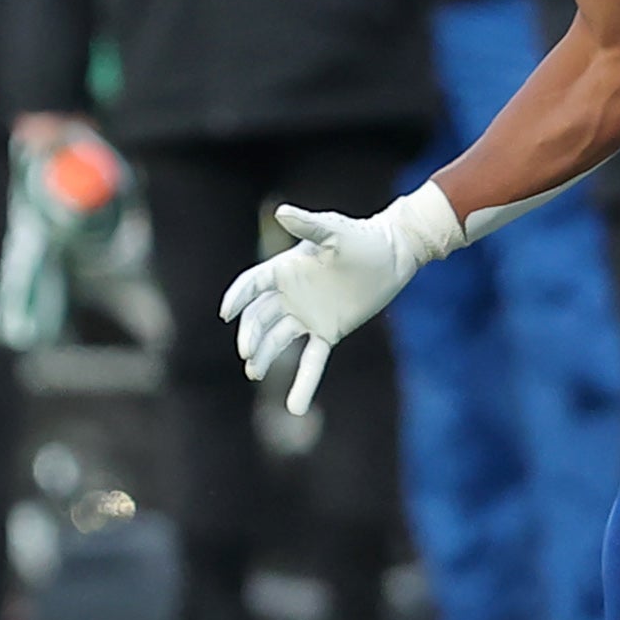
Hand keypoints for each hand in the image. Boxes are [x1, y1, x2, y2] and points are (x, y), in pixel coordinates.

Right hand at [218, 188, 459, 415]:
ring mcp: (307, 316)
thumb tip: (282, 213)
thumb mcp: (335, 231)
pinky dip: (303, 383)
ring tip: (254, 372)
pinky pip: (311, 361)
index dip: (237, 298)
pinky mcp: (328, 332)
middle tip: (247, 354)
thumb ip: (308, 226)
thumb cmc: (361, 236)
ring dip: (263, 357)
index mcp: (284, 270)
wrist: (393, 254)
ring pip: (277, 341)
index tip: (226, 314)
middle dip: (250, 336)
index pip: (252, 286)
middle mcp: (290, 295)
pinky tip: (294, 407)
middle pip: (259, 318)